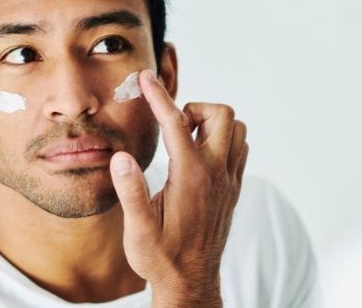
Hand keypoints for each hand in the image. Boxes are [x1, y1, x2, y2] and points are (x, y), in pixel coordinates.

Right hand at [109, 69, 248, 306]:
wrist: (191, 283)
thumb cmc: (161, 258)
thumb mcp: (138, 231)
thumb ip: (131, 192)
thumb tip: (121, 157)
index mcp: (191, 178)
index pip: (176, 124)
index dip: (158, 96)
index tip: (145, 78)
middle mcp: (216, 174)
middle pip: (221, 115)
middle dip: (194, 108)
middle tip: (172, 127)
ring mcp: (229, 181)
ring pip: (236, 129)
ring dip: (212, 123)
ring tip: (185, 140)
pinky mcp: (233, 188)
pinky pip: (239, 148)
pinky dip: (223, 139)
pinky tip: (199, 155)